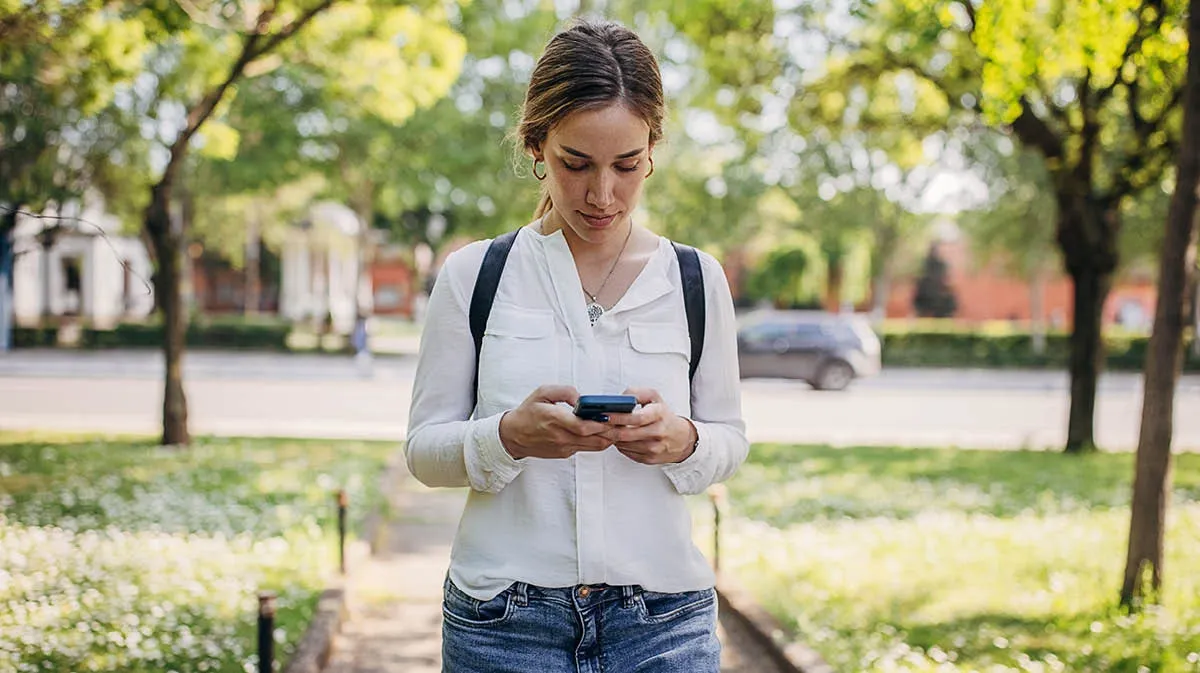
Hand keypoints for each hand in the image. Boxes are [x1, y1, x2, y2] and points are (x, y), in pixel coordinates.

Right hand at [498, 385, 612, 459]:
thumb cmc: (527, 412)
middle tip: (626, 421)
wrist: (513, 436)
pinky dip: (599, 441)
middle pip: (593, 438)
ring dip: (609, 437)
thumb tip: (582, 399)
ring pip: (593, 446)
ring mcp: (563, 447)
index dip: (600, 423)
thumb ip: (564, 391)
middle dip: (612, 430)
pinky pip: (587, 448)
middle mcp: (560, 436)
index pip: (582, 426)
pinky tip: (607, 432)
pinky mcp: (565, 453)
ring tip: (621, 426)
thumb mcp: (542, 392)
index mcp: (553, 419)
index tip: (613, 416)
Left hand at [600, 388, 697, 464]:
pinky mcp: (649, 459)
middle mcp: (658, 432)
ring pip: (624, 444)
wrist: (682, 439)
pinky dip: (619, 445)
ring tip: (603, 430)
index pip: (636, 418)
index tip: (603, 414)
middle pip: (626, 434)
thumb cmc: (664, 416)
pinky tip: (616, 438)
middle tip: (595, 424)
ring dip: (611, 438)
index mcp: (659, 414)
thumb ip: (635, 393)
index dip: (618, 417)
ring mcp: (654, 448)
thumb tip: (618, 399)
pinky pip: (627, 452)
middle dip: (608, 429)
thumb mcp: (654, 398)